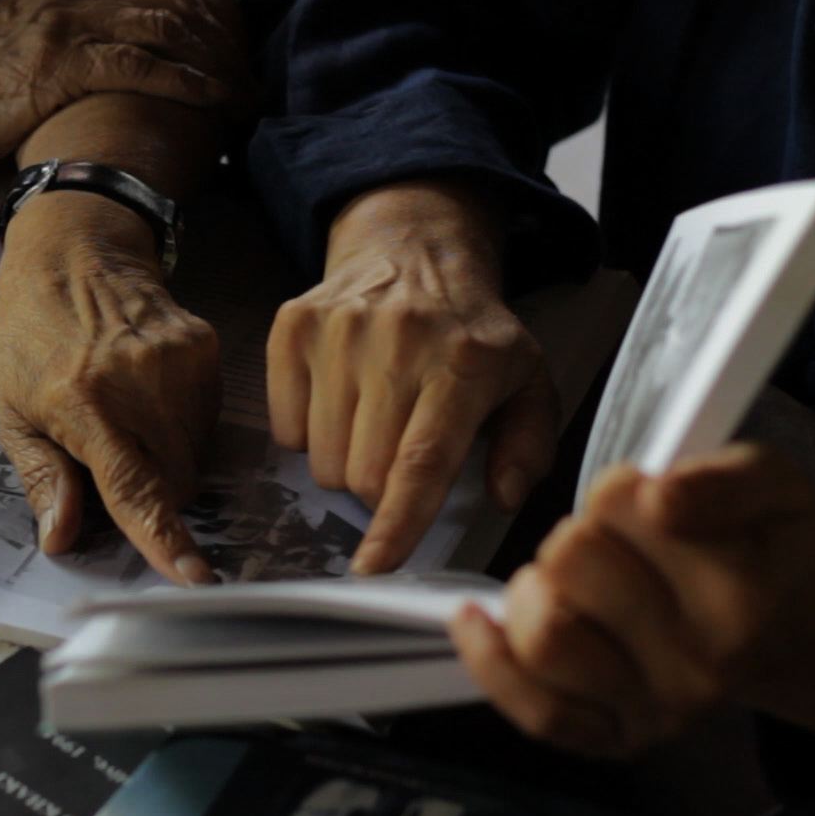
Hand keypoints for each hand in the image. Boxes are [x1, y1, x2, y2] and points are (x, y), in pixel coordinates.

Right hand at [0, 0, 237, 178]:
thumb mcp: (20, 41)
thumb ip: (68, 35)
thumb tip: (114, 61)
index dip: (202, 8)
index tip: (227, 47)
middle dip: (221, 39)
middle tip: (248, 78)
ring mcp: (65, 22)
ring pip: (167, 27)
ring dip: (215, 63)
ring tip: (243, 97)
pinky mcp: (61, 64)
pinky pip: (143, 66)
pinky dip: (188, 84)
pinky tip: (213, 103)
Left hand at [0, 191, 220, 585]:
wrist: (73, 253)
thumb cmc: (31, 338)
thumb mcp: (13, 412)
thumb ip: (43, 479)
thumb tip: (60, 539)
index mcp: (82, 403)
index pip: (134, 487)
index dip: (164, 538)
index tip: (193, 577)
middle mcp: (138, 382)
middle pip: (176, 481)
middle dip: (154, 494)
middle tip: (115, 465)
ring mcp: (179, 362)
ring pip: (197, 453)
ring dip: (169, 459)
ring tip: (129, 419)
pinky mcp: (205, 347)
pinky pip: (209, 418)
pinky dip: (182, 425)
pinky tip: (150, 395)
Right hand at [267, 180, 557, 574]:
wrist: (415, 248)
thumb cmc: (472, 331)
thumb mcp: (527, 380)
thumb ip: (529, 444)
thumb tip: (502, 495)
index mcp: (464, 363)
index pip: (421, 462)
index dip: (396, 524)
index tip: (375, 567)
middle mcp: (398, 341)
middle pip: (365, 471)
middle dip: (379, 491)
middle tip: (398, 459)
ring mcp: (338, 330)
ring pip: (322, 456)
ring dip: (345, 463)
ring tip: (372, 423)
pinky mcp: (294, 326)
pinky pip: (286, 426)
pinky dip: (309, 433)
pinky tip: (339, 401)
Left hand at [448, 444, 814, 757]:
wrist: (780, 626)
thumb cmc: (756, 546)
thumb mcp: (771, 485)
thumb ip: (725, 479)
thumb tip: (662, 497)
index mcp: (744, 591)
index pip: (627, 506)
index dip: (621, 489)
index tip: (645, 498)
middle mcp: (704, 662)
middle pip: (573, 559)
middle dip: (576, 534)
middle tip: (609, 543)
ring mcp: (658, 709)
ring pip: (545, 637)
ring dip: (534, 592)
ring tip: (562, 581)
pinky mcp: (616, 739)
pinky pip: (535, 710)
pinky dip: (491, 659)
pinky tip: (479, 619)